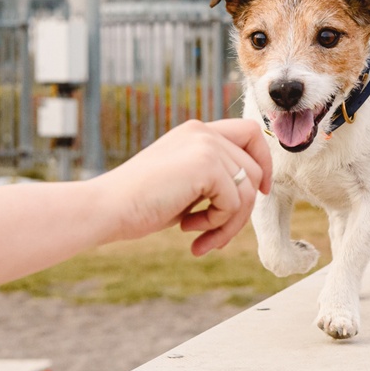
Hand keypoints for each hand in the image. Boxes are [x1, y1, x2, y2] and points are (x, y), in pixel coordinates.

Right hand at [93, 119, 271, 253]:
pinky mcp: (206, 164)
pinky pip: (234, 203)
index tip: (261, 191)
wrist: (107, 208)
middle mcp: (204, 132)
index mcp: (197, 132)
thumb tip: (254, 192)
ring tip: (200, 238)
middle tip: (217, 235)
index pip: (250, 134)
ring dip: (228, 224)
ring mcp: (206, 145)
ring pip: (248, 190)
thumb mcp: (185, 184)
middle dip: (244, 209)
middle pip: (254, 169)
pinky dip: (216, 225)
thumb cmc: (140, 203)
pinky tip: (186, 228)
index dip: (263, 162)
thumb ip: (216, 179)